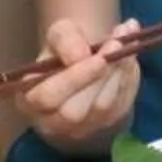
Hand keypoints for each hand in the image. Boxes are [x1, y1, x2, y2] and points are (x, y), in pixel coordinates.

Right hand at [13, 17, 140, 150]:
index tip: (99, 58)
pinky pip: (122, 103)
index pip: (49, 97)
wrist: (87, 59)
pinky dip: (129, 77)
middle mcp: (54, 122)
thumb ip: (65, 39)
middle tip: (117, 44)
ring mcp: (83, 127)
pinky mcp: (109, 124)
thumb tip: (80, 55)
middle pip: (76, 111)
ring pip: (103, 108)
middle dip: (100, 77)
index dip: (75, 79)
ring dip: (118, 73)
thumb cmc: (66, 49)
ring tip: (125, 42)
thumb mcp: (60, 33)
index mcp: (32, 100)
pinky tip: (130, 54)